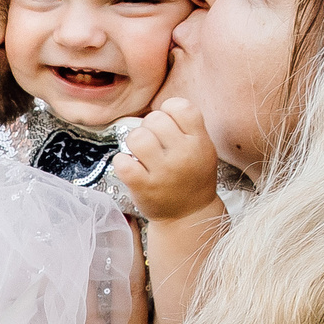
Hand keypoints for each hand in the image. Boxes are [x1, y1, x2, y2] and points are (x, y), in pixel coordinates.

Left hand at [113, 96, 219, 223]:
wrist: (189, 216)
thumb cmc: (191, 178)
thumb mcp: (202, 149)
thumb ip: (186, 127)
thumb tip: (160, 108)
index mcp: (199, 142)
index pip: (181, 107)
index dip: (168, 110)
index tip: (168, 124)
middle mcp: (183, 154)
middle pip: (154, 119)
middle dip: (149, 127)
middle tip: (153, 143)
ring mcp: (163, 171)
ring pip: (137, 137)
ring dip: (134, 143)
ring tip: (140, 154)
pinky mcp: (144, 186)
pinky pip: (122, 161)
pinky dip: (122, 162)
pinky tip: (131, 167)